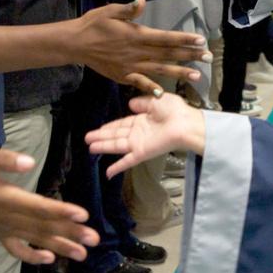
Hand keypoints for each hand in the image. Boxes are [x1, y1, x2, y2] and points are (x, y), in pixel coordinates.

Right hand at [0, 147, 98, 263]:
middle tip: (94, 240)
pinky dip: (31, 256)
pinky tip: (49, 260)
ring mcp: (0, 227)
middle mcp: (4, 216)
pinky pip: (15, 249)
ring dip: (59, 246)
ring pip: (33, 239)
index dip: (60, 211)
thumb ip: (2, 159)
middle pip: (40, 226)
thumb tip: (29, 162)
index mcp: (1, 196)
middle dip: (69, 233)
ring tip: (83, 254)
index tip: (83, 215)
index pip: (36, 206)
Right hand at [72, 0, 209, 93]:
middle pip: (167, 54)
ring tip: (197, 76)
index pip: (165, 38)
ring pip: (159, 70)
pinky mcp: (122, 76)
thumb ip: (128, 9)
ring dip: (178, 72)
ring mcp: (130, 66)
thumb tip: (142, 0)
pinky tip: (163, 93)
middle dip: (189, 56)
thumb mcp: (110, 11)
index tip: (200, 40)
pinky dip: (151, 88)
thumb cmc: (93, 24)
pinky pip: (140, 83)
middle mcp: (137, 52)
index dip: (184, 39)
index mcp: (136, 35)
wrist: (75, 43)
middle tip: (208, 57)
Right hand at [86, 93, 205, 178]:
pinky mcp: (142, 153)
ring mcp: (139, 143)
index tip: (98, 128)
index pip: (122, 123)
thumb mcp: (156, 100)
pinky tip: (107, 173)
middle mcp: (139, 132)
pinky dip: (117, 167)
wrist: (185, 124)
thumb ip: (142, 102)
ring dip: (103, 147)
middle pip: (116, 135)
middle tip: (87, 139)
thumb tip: (130, 103)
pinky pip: (127, 161)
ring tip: (89, 148)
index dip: (110, 126)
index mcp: (143, 119)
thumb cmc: (174, 110)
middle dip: (101, 136)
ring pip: (117, 146)